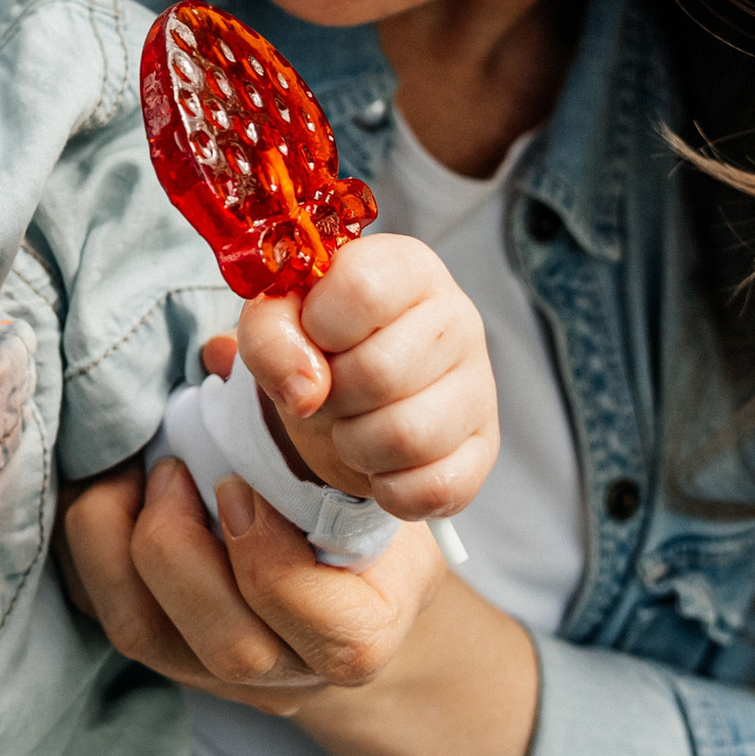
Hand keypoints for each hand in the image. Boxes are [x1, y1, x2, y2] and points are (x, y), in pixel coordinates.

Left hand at [59, 453, 540, 755]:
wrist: (331, 569)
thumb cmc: (347, 501)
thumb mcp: (354, 463)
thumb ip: (308, 423)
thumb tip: (220, 353)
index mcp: (360, 632)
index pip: (330, 630)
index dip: (272, 558)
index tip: (239, 485)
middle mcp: (287, 673)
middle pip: (229, 647)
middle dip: (183, 549)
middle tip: (171, 470)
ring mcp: (213, 674)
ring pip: (145, 634)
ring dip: (119, 544)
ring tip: (133, 473)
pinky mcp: (152, 652)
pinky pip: (97, 612)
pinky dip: (87, 547)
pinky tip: (107, 488)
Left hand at [230, 234, 497, 537]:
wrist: (348, 393)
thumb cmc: (318, 344)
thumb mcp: (276, 321)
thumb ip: (270, 336)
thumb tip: (305, 391)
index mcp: (407, 268)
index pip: (363, 288)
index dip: (319, 325)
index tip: (314, 335)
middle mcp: (457, 318)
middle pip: (380, 372)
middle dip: (332, 395)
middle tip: (330, 390)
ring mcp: (479, 386)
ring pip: (407, 436)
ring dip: (355, 444)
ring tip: (353, 424)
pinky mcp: (483, 449)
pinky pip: (435, 487)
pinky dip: (390, 487)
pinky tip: (381, 462)